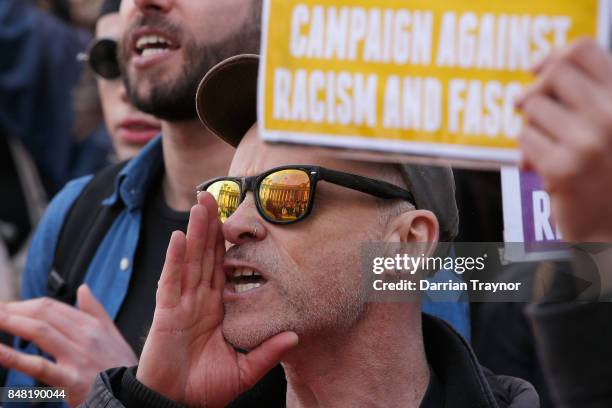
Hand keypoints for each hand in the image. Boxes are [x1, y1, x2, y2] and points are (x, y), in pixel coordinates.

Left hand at [0, 285, 137, 406]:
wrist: (135, 396)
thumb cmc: (121, 368)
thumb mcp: (114, 336)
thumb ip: (96, 311)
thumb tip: (83, 289)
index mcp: (93, 326)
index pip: (53, 307)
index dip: (25, 305)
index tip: (7, 308)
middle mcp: (85, 337)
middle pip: (44, 314)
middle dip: (13, 310)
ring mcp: (78, 357)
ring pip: (40, 331)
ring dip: (11, 322)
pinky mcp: (71, 380)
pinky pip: (39, 366)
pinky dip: (15, 357)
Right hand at [136, 192, 297, 407]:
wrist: (177, 406)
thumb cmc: (205, 389)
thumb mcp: (245, 369)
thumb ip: (268, 352)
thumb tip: (296, 335)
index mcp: (215, 309)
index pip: (221, 268)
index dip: (226, 243)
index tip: (234, 220)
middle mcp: (198, 301)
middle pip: (204, 256)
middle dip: (208, 226)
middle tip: (211, 196)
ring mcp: (181, 304)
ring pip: (189, 260)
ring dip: (195, 232)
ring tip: (200, 204)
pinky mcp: (166, 313)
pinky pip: (171, 282)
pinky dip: (175, 259)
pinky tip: (180, 237)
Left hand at [517, 38, 611, 241]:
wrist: (611, 228)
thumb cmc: (608, 172)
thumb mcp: (610, 125)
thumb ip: (587, 95)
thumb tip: (539, 66)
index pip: (583, 51)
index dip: (554, 55)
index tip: (538, 69)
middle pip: (552, 74)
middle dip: (537, 92)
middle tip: (533, 111)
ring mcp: (588, 143)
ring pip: (532, 106)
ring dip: (532, 125)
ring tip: (547, 146)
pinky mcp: (562, 169)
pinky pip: (524, 138)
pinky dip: (526, 151)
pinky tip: (541, 168)